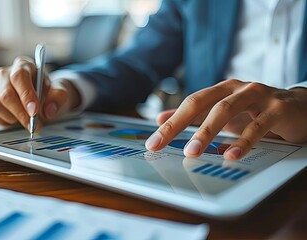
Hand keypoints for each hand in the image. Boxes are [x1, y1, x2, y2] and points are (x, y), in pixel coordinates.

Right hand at [0, 57, 80, 128]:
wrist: (44, 100)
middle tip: (33, 125)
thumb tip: (49, 110)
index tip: (34, 111)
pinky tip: (17, 120)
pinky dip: (6, 122)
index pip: (19, 77)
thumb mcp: (60, 92)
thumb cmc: (49, 93)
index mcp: (24, 65)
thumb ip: (58, 98)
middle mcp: (6, 74)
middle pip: (6, 93)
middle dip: (21, 113)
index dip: (26, 95)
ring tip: (28, 121)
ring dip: (14, 118)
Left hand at [145, 79, 306, 159]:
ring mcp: (258, 95)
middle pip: (201, 103)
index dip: (170, 122)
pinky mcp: (278, 108)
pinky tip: (230, 155)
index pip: (190, 104)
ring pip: (226, 110)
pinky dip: (242, 141)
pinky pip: (258, 125)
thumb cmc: (259, 111)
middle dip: (178, 124)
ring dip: (206, 132)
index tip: (153, 141)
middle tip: (160, 143)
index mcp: (222, 90)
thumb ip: (195, 116)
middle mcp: (236, 88)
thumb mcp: (224, 113)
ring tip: (192, 151)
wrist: (302, 108)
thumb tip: (161, 118)